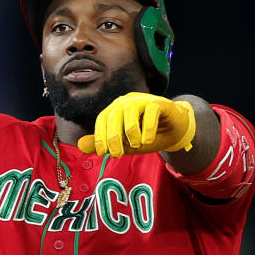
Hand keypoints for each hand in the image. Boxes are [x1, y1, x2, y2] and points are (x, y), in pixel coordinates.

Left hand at [77, 92, 195, 157]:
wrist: (175, 131)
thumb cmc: (147, 136)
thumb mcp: (124, 144)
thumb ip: (105, 144)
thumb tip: (79, 145)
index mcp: (116, 109)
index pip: (103, 119)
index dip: (100, 135)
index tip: (102, 152)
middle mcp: (127, 101)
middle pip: (114, 114)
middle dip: (113, 136)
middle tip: (116, 154)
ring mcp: (144, 100)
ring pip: (131, 110)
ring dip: (130, 130)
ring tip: (136, 146)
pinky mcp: (160, 103)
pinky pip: (151, 111)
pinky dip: (147, 128)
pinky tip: (147, 141)